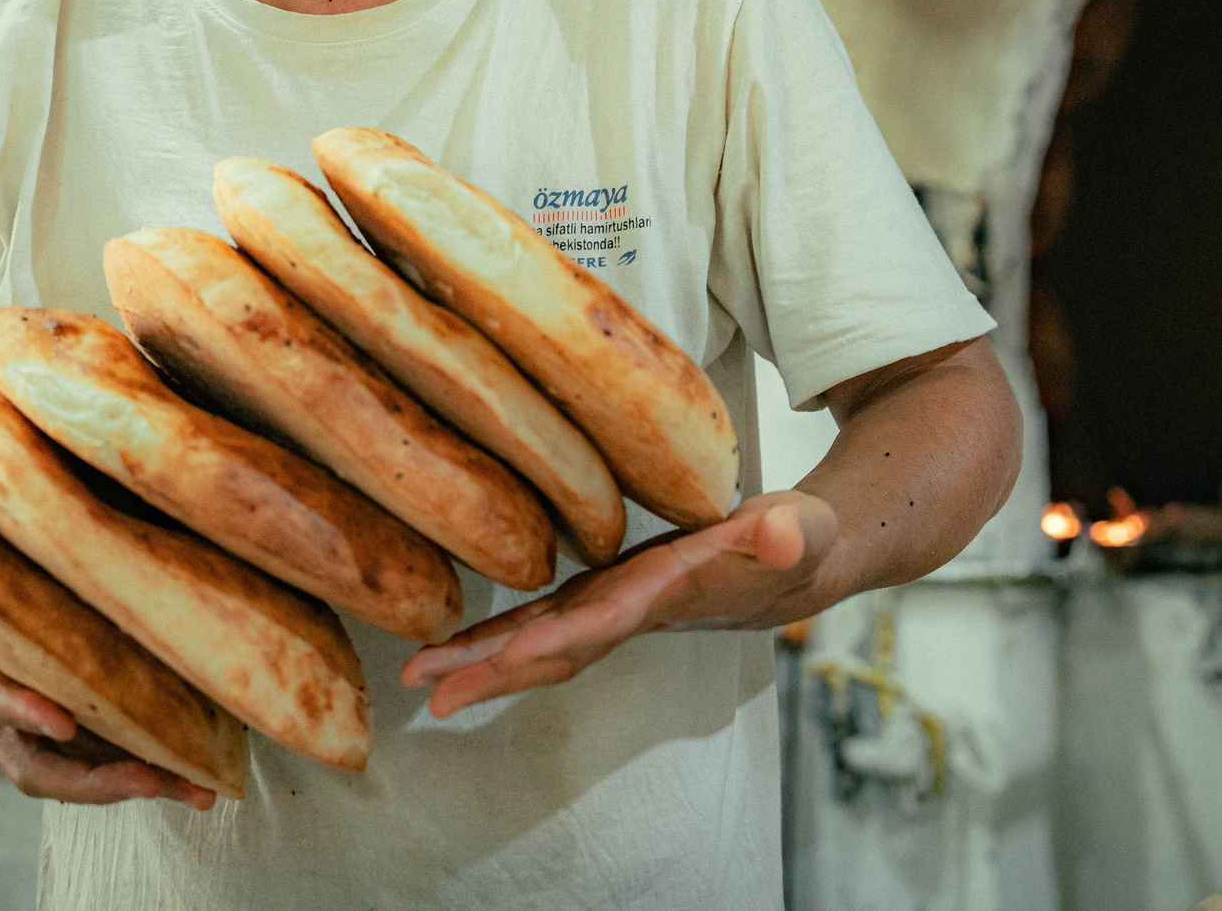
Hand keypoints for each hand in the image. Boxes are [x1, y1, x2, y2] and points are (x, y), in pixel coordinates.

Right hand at [0, 547, 214, 809]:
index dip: (13, 708)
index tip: (62, 717)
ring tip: (203, 782)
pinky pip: (97, 717)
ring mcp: (14, 693)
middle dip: (101, 778)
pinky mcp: (44, 674)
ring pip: (78, 754)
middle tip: (166, 781)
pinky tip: (202, 729)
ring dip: (139, 771)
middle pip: (38, 758)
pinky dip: (144, 730)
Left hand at [400, 490, 837, 718]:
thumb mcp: (802, 528)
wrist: (801, 560)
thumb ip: (792, 531)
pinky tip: (457, 640)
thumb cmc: (800, 540)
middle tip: (427, 694)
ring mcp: (617, 604)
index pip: (605, 622)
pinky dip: (502, 633)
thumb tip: (779, 533)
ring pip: (540, 638)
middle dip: (493, 671)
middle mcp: (634, 611)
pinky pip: (546, 617)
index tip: (506, 657)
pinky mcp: (610, 588)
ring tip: (419, 675)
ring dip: (482, 660)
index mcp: (671, 596)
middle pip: (555, 649)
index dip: (556, 639)